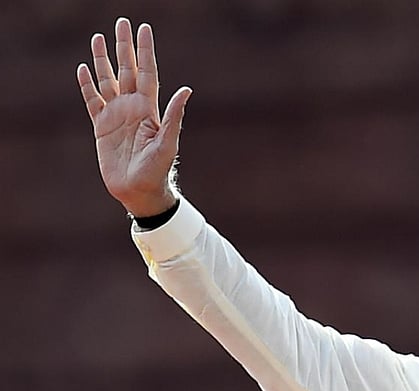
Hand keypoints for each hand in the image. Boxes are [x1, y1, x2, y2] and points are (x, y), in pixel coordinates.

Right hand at [76, 17, 191, 216]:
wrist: (139, 190)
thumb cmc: (158, 169)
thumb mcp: (168, 142)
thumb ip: (174, 115)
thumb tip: (186, 90)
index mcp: (149, 109)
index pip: (147, 72)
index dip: (145, 51)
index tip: (143, 29)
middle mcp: (133, 107)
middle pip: (127, 70)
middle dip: (124, 47)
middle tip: (121, 23)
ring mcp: (116, 116)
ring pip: (108, 81)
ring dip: (102, 60)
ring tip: (97, 38)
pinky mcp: (101, 127)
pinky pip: (92, 101)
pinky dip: (87, 85)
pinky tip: (84, 69)